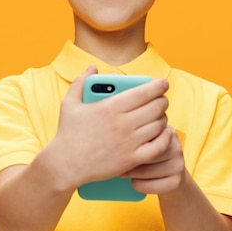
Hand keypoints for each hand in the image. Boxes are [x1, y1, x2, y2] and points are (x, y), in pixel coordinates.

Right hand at [47, 65, 169, 190]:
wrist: (65, 164)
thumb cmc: (67, 133)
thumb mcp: (69, 103)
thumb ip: (81, 81)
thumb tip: (92, 67)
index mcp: (110, 106)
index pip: (144, 92)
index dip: (158, 86)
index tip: (163, 83)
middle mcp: (122, 123)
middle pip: (155, 107)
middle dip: (162, 101)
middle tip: (162, 100)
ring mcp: (128, 142)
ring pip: (158, 125)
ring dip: (163, 118)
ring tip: (161, 115)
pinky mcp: (131, 159)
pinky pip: (158, 147)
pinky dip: (165, 139)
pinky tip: (166, 134)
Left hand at [122, 125, 186, 194]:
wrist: (168, 175)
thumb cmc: (148, 155)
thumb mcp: (145, 141)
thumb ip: (136, 135)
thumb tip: (111, 137)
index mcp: (165, 130)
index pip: (144, 136)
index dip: (129, 145)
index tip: (116, 149)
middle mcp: (175, 145)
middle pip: (145, 154)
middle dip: (128, 161)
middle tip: (116, 163)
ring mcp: (179, 163)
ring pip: (147, 171)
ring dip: (131, 174)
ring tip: (122, 172)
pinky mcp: (177, 181)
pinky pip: (153, 185)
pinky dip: (139, 186)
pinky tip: (134, 182)